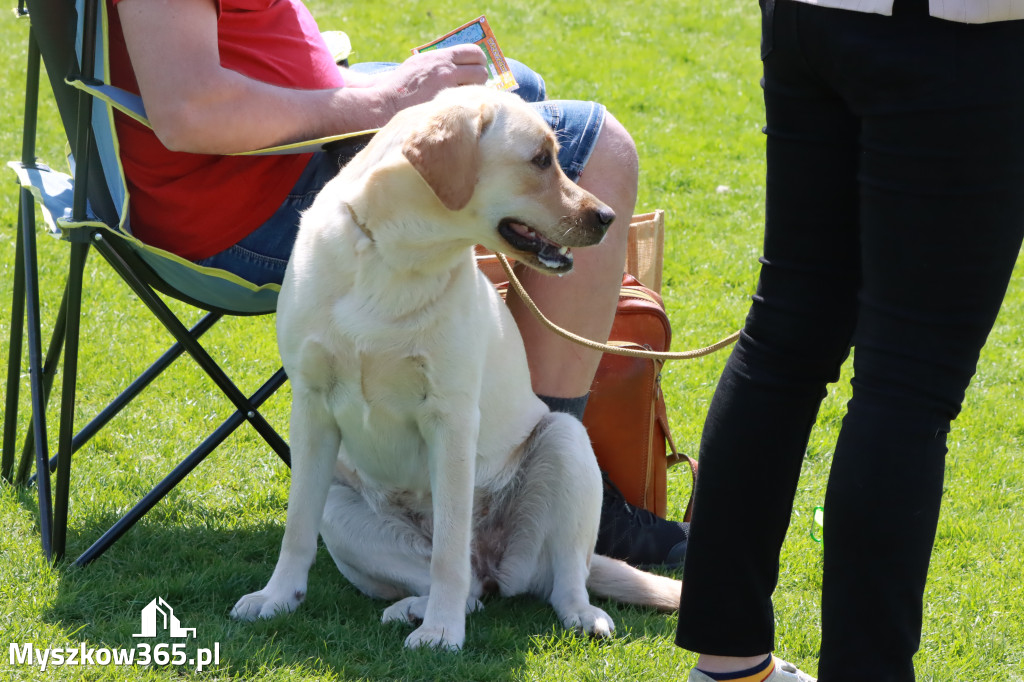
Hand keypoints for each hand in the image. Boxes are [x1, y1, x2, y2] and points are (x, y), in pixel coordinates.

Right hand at [371, 44, 488, 119]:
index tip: (478, 67)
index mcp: (440, 57)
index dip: (480, 60)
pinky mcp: (446, 105)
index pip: (474, 52)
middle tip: (473, 86)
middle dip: (480, 79)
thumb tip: (460, 65)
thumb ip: (441, 62)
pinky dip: (466, 105)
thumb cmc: (402, 85)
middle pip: (481, 71)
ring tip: (464, 98)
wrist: (387, 102)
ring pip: (478, 88)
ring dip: (475, 93)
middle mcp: (446, 70)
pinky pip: (467, 103)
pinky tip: (457, 108)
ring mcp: (447, 88)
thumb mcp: (420, 63)